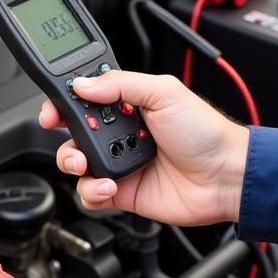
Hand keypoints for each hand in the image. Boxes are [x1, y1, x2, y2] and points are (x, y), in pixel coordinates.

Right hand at [40, 72, 249, 224]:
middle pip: (72, 132)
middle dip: (65, 137)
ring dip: (75, 164)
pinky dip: (92, 192)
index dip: (62, 102)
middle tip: (78, 140)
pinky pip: (90, 194)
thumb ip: (120, 83)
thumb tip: (82, 84)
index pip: (82, 99)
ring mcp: (119, 162)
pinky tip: (109, 186)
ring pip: (75, 164)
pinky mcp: (121, 192)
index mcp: (128, 104)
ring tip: (90, 165)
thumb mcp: (163, 92)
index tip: (52, 109)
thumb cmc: (205, 133)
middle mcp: (119, 133)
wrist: (225, 176)